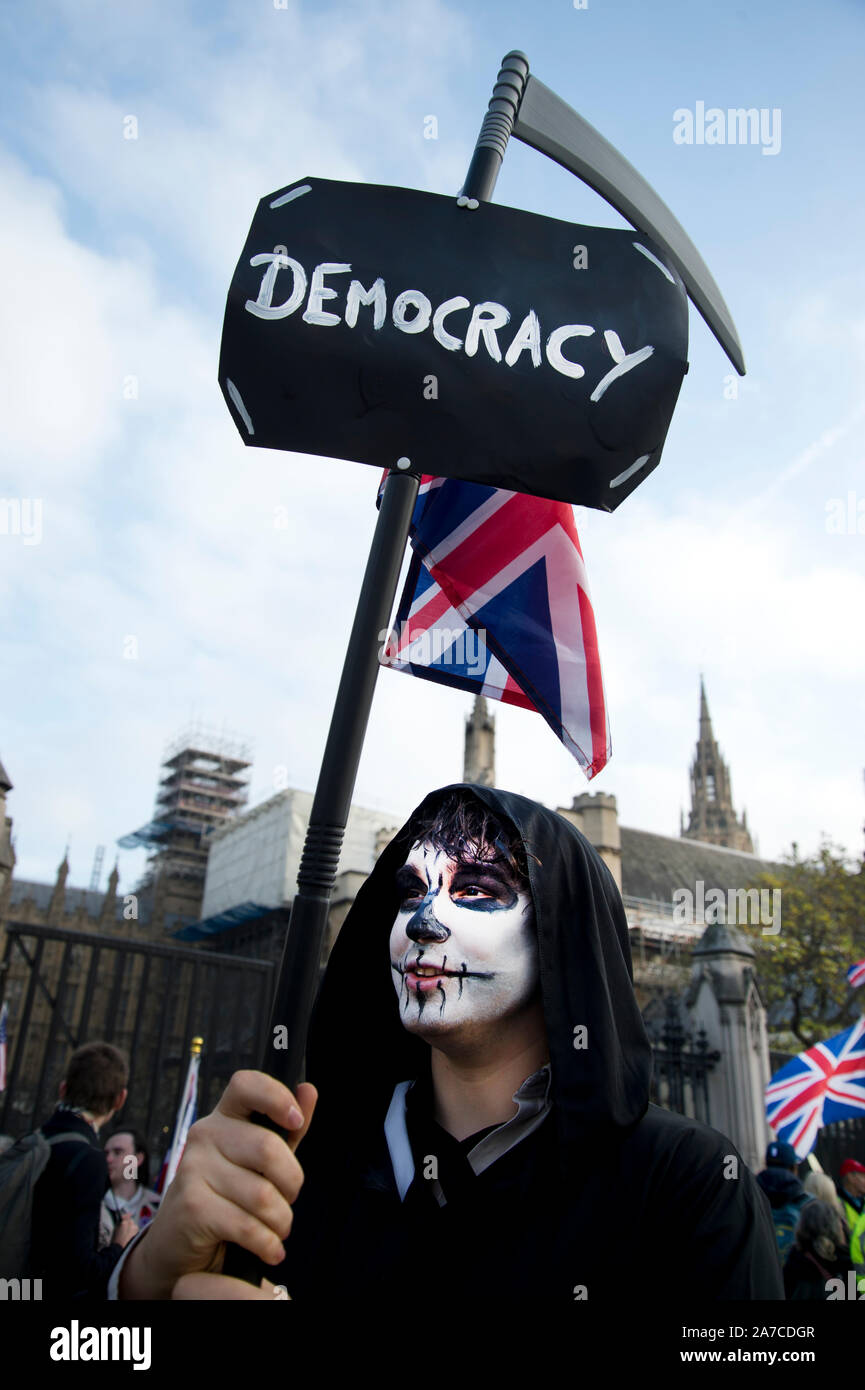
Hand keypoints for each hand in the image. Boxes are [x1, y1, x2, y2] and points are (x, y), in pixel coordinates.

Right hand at [118, 1071, 316, 1299]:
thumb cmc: (226, 1197)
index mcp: (224, 1117)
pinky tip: (270, 1250)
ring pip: (262, 1194)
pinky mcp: (191, 1206)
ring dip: (281, 1221)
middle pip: (267, 1148)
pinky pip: (247, 1226)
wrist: (177, 1247)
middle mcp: (204, 1136)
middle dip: (292, 1183)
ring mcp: (193, 1169)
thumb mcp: (260, 1162)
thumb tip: (308, 1089)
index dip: (275, 1096)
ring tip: (277, 1230)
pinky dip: (267, 1244)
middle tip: (288, 1201)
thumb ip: (286, 1130)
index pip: (245, 1085)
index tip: (295, 1121)